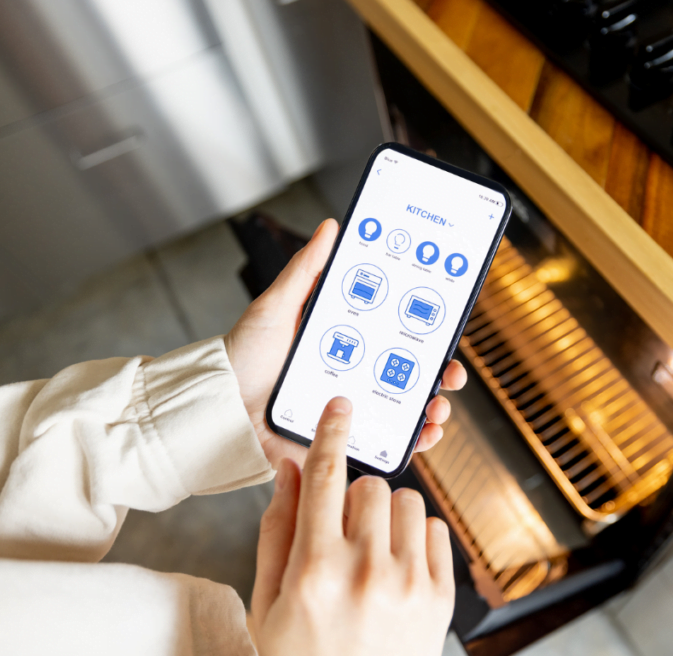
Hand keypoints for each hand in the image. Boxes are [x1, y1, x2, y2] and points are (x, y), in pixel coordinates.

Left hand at [224, 219, 467, 467]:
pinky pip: (386, 445)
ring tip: (437, 409)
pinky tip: (421, 435)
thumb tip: (332, 227)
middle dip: (443, 375)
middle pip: (414, 374)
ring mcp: (352, 410)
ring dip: (434, 411)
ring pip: (407, 411)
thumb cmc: (244, 357)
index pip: (399, 335)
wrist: (221, 408)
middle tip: (451, 374)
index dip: (430, 332)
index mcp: (348, 342)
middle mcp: (356, 375)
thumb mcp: (277, 306)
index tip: (448, 328)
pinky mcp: (344, 441)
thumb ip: (307, 270)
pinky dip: (411, 443)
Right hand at [251, 398, 453, 655]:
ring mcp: (409, 585)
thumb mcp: (268, 601)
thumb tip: (289, 470)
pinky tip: (395, 565)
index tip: (340, 407)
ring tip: (371, 550)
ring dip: (386, 515)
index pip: (324, 479)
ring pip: (408, 501)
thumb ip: (278, 530)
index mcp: (315, 571)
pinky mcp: (441, 597)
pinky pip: (436, 530)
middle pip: (370, 485)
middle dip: (354, 496)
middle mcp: (366, 572)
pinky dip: (415, 537)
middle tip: (343, 528)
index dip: (331, 433)